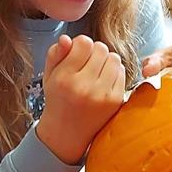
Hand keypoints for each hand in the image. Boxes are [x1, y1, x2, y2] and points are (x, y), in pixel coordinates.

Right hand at [36, 34, 124, 163]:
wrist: (67, 134)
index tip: (78, 52)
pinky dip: (114, 73)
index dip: (81, 44)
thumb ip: (55, 54)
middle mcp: (84, 86)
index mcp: (65, 78)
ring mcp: (102, 95)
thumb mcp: (49, 76)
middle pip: (101, 48)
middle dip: (94, 51)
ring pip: (114, 58)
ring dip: (106, 60)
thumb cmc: (58, 101)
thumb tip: (67, 38)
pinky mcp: (115, 101)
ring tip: (97, 71)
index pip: (84, 42)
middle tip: (88, 63)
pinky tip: (104, 81)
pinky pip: (122, 73)